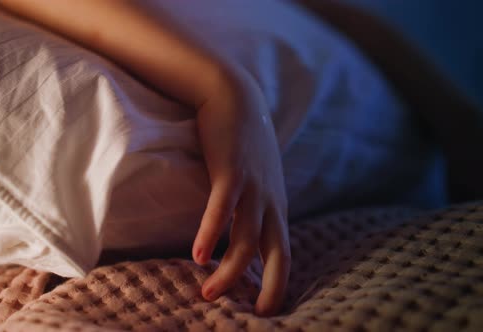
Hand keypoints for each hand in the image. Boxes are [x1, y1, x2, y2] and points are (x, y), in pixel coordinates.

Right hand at [192, 67, 290, 315]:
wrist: (236, 96)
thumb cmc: (243, 141)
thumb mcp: (256, 177)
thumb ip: (254, 203)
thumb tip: (240, 230)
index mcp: (275, 206)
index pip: (285, 253)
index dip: (279, 283)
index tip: (266, 308)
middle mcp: (269, 201)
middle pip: (277, 254)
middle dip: (270, 288)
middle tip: (254, 314)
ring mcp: (253, 186)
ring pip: (247, 239)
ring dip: (229, 271)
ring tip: (209, 293)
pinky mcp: (231, 171)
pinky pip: (223, 209)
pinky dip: (212, 234)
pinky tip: (198, 256)